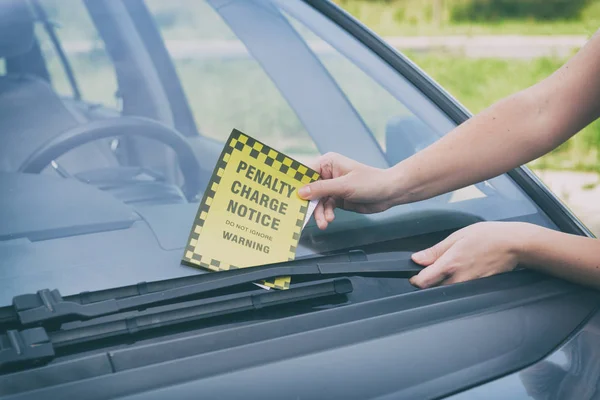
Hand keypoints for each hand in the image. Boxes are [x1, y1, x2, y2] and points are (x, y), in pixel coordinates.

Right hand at [298, 152, 394, 229]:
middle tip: (304, 216)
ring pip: (317, 202)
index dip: (296, 184)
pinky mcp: (337, 198)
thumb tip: (301, 192)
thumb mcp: (344, 186)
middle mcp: (327, 174)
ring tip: (323, 223)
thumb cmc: (370, 182)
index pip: (305, 172)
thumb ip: (321, 189)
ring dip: (319, 213)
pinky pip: (325, 207)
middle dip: (309, 204)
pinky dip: (325, 215)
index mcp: (328, 163)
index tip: (288, 196)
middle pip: (309, 190)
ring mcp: (332, 187)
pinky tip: (329, 220)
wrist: (389, 193)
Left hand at [409, 221, 530, 287]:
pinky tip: (462, 271)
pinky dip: (455, 284)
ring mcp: (468, 286)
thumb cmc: (487, 236)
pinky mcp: (477, 288)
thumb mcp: (457, 237)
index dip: (415, 279)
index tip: (414, 274)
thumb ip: (435, 251)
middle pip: (433, 289)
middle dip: (428, 281)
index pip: (423, 282)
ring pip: (446, 291)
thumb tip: (416, 259)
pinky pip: (459, 290)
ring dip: (441, 283)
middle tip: (432, 268)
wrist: (514, 245)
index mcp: (450, 264)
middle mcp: (458, 279)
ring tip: (450, 268)